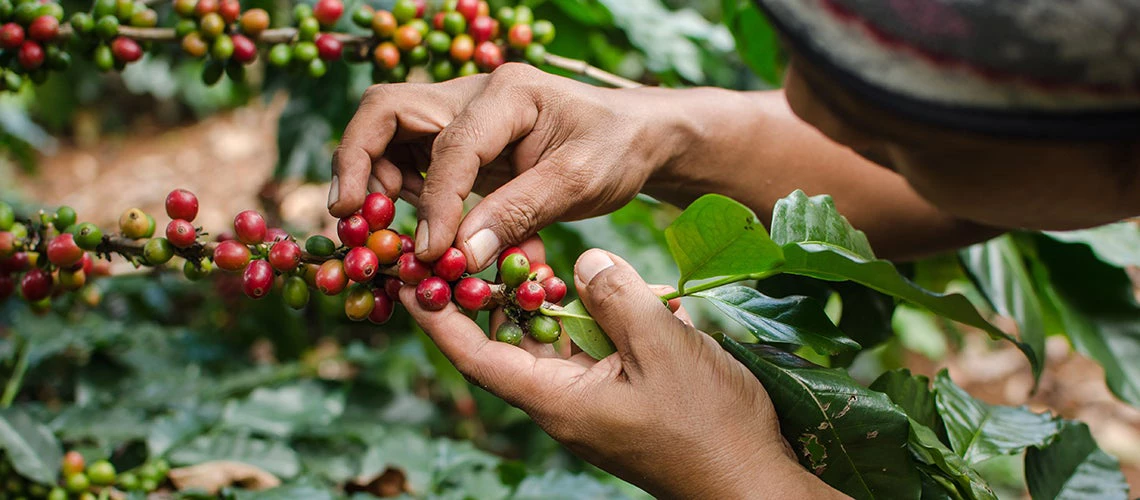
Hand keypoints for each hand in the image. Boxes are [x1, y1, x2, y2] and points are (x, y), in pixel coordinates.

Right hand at [329, 63, 687, 270]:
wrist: (636, 136)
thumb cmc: (616, 150)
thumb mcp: (579, 183)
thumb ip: (519, 214)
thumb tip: (460, 256)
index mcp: (507, 94)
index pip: (450, 145)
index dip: (435, 202)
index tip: (431, 253)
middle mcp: (473, 95)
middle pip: (387, 112)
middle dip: (358, 162)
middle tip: (349, 218)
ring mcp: (462, 115)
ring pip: (389, 135)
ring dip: (374, 179)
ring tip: (378, 230)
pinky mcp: (462, 142)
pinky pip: (412, 161)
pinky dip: (403, 194)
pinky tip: (416, 230)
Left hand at [400, 243, 844, 498]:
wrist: (750, 477)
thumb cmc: (706, 423)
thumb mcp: (661, 347)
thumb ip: (615, 298)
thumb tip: (583, 262)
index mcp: (556, 399)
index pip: (477, 355)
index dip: (438, 318)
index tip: (409, 278)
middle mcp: (563, 402)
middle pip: (507, 343)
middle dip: (488, 294)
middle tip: (470, 243)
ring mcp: (591, 402)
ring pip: (550, 342)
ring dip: (540, 300)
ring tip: (526, 250)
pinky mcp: (619, 397)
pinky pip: (587, 350)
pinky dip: (585, 316)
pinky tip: (597, 285)